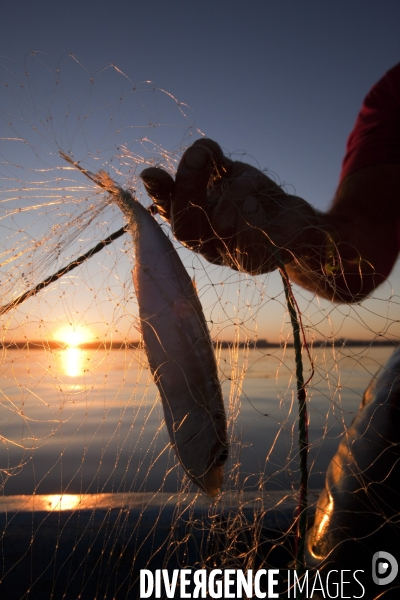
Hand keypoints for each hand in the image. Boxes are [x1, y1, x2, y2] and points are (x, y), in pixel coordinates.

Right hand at [141, 139, 317, 273]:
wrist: (295, 221)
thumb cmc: (254, 198)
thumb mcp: (228, 173)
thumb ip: (209, 160)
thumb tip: (199, 148)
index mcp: (194, 223)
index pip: (168, 214)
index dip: (157, 196)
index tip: (151, 173)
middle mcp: (207, 247)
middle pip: (185, 228)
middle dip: (189, 185)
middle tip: (198, 155)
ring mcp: (233, 258)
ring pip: (221, 226)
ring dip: (234, 193)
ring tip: (250, 180)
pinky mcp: (262, 260)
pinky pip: (252, 240)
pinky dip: (252, 214)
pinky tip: (258, 206)